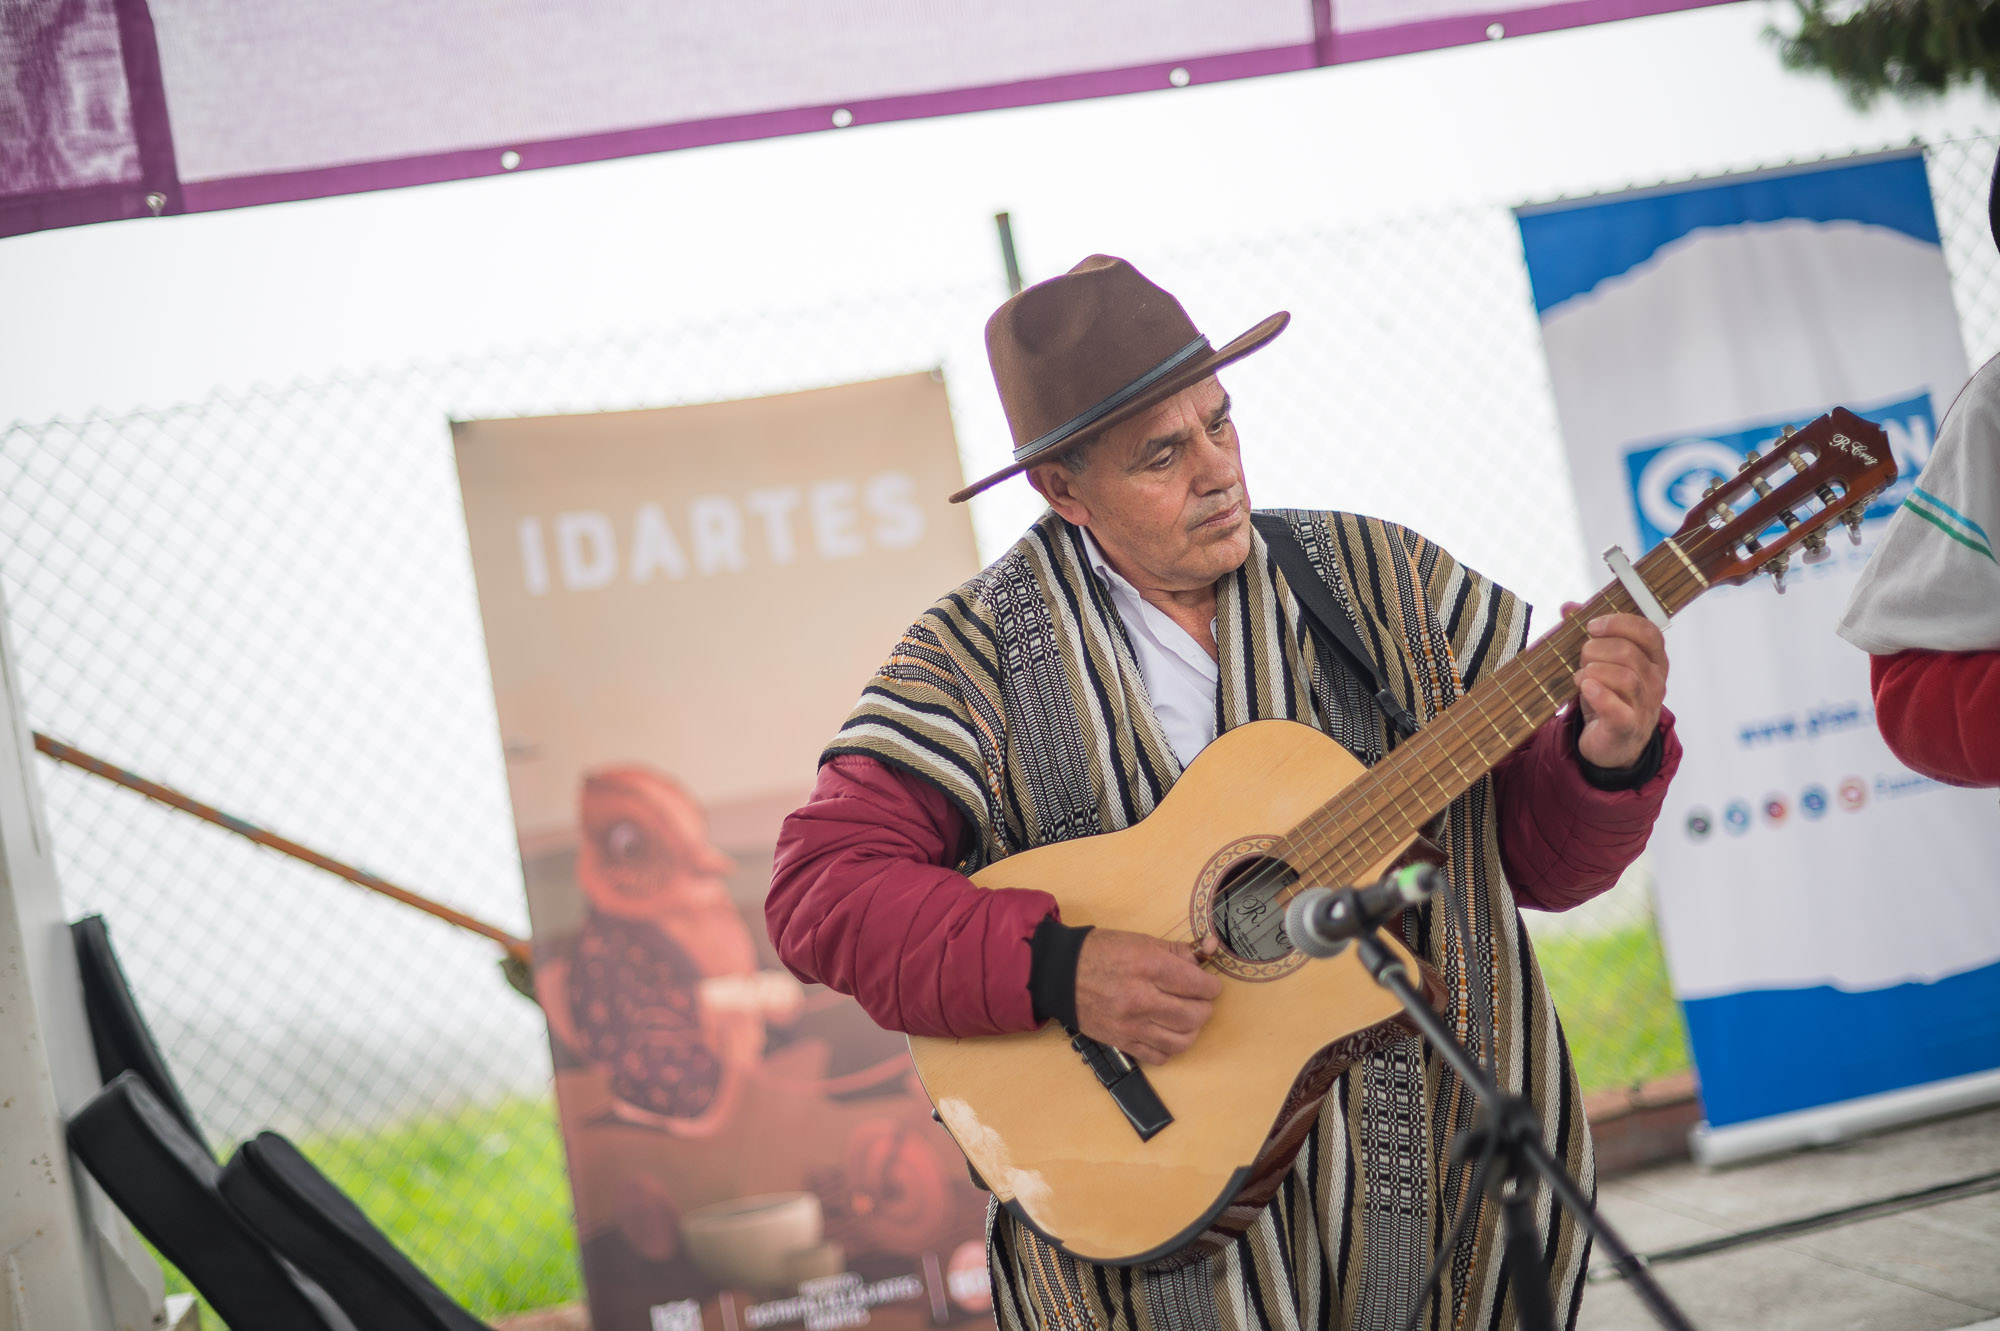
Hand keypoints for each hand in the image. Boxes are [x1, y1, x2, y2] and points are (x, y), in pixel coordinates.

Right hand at [1073, 928, 1221, 1065]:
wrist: (1060, 974)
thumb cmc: (1100, 953)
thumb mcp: (1141, 941)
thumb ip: (1177, 951)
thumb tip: (1207, 955)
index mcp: (1148, 967)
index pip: (1198, 985)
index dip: (1211, 986)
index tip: (1209, 985)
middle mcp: (1141, 998)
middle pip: (1195, 1015)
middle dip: (1205, 1007)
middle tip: (1199, 1000)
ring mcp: (1131, 1025)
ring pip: (1182, 1041)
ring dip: (1191, 1030)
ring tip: (1185, 1018)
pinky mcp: (1122, 1042)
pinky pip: (1160, 1056)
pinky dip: (1170, 1048)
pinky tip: (1166, 1032)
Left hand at [1561, 602, 1668, 769]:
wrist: (1612, 744)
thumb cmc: (1609, 697)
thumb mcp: (1602, 663)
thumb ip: (1589, 634)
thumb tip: (1568, 607)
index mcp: (1654, 660)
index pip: (1648, 632)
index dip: (1619, 623)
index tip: (1592, 626)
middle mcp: (1655, 681)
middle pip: (1629, 652)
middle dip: (1597, 649)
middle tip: (1581, 658)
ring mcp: (1645, 705)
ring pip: (1624, 677)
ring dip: (1593, 671)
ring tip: (1580, 678)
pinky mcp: (1627, 727)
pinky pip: (1617, 709)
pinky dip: (1599, 695)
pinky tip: (1585, 688)